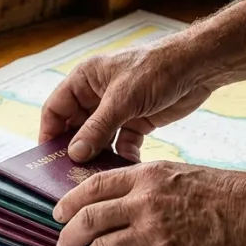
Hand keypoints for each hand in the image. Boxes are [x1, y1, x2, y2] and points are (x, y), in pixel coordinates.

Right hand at [39, 43, 219, 162]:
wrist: (198, 67)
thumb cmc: (156, 69)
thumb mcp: (122, 100)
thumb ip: (97, 128)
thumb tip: (74, 154)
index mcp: (85, 80)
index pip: (56, 109)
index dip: (49, 133)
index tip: (47, 159)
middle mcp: (97, 95)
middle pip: (76, 128)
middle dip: (76, 150)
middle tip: (71, 175)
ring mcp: (117, 109)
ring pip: (99, 139)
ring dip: (100, 156)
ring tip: (97, 177)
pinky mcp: (137, 121)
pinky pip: (123, 143)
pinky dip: (124, 155)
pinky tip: (127, 166)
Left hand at [54, 161, 245, 245]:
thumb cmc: (228, 194)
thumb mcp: (181, 174)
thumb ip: (149, 185)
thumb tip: (124, 199)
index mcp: (147, 177)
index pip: (94, 186)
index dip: (70, 202)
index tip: (59, 213)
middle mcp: (144, 203)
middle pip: (88, 220)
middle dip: (68, 238)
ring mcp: (154, 233)